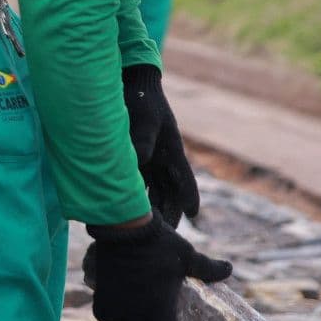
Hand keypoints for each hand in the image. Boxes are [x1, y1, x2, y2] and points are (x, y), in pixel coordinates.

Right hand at [85, 214, 231, 320]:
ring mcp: (117, 304)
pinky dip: (109, 318)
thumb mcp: (187, 256)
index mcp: (161, 305)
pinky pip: (103, 317)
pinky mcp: (101, 295)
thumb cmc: (160, 243)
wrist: (125, 228)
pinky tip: (115, 311)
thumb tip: (228, 270)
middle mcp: (137, 310)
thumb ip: (207, 268)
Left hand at [123, 65, 199, 226]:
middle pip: (170, 193)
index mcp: (173, 151)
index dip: (190, 195)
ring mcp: (150, 162)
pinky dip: (135, 198)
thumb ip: (143, 139)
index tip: (195, 214)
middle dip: (170, 214)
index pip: (185, 179)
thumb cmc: (142, 99)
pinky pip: (137, 184)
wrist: (129, 85)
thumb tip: (140, 161)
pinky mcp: (135, 161)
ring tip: (146, 231)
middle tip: (166, 235)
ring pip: (154, 193)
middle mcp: (163, 160)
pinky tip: (125, 213)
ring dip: (152, 210)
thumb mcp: (146, 118)